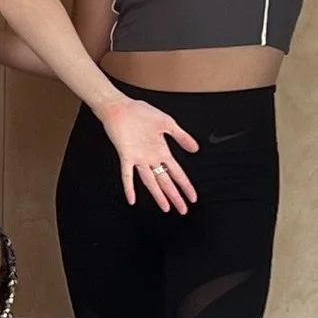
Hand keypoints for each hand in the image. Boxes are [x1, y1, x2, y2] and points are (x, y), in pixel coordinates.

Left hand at [99, 96, 199, 213]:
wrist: (120, 107)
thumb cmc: (141, 112)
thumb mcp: (167, 123)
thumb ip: (181, 136)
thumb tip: (196, 149)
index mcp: (161, 150)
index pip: (176, 172)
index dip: (185, 185)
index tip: (193, 198)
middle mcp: (151, 158)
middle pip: (165, 181)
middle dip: (174, 196)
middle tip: (182, 210)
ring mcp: (138, 158)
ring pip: (150, 181)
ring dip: (158, 195)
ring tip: (166, 208)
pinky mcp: (126, 155)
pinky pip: (127, 174)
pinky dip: (129, 187)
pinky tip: (131, 199)